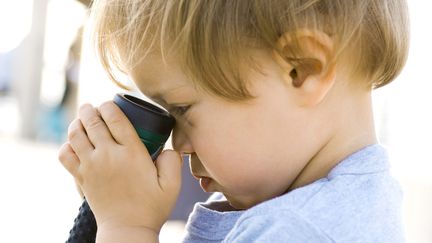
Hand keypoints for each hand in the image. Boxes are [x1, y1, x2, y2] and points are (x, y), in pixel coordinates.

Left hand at [58, 101, 181, 233]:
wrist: (127, 230)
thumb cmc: (152, 207)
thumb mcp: (172, 185)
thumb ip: (173, 161)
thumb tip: (168, 147)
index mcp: (132, 153)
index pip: (115, 119)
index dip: (109, 106)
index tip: (109, 102)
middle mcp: (108, 156)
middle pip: (92, 122)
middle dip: (90, 109)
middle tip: (91, 106)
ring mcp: (92, 166)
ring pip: (75, 135)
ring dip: (77, 123)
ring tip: (81, 120)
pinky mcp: (82, 178)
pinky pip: (65, 155)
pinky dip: (67, 145)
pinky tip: (74, 144)